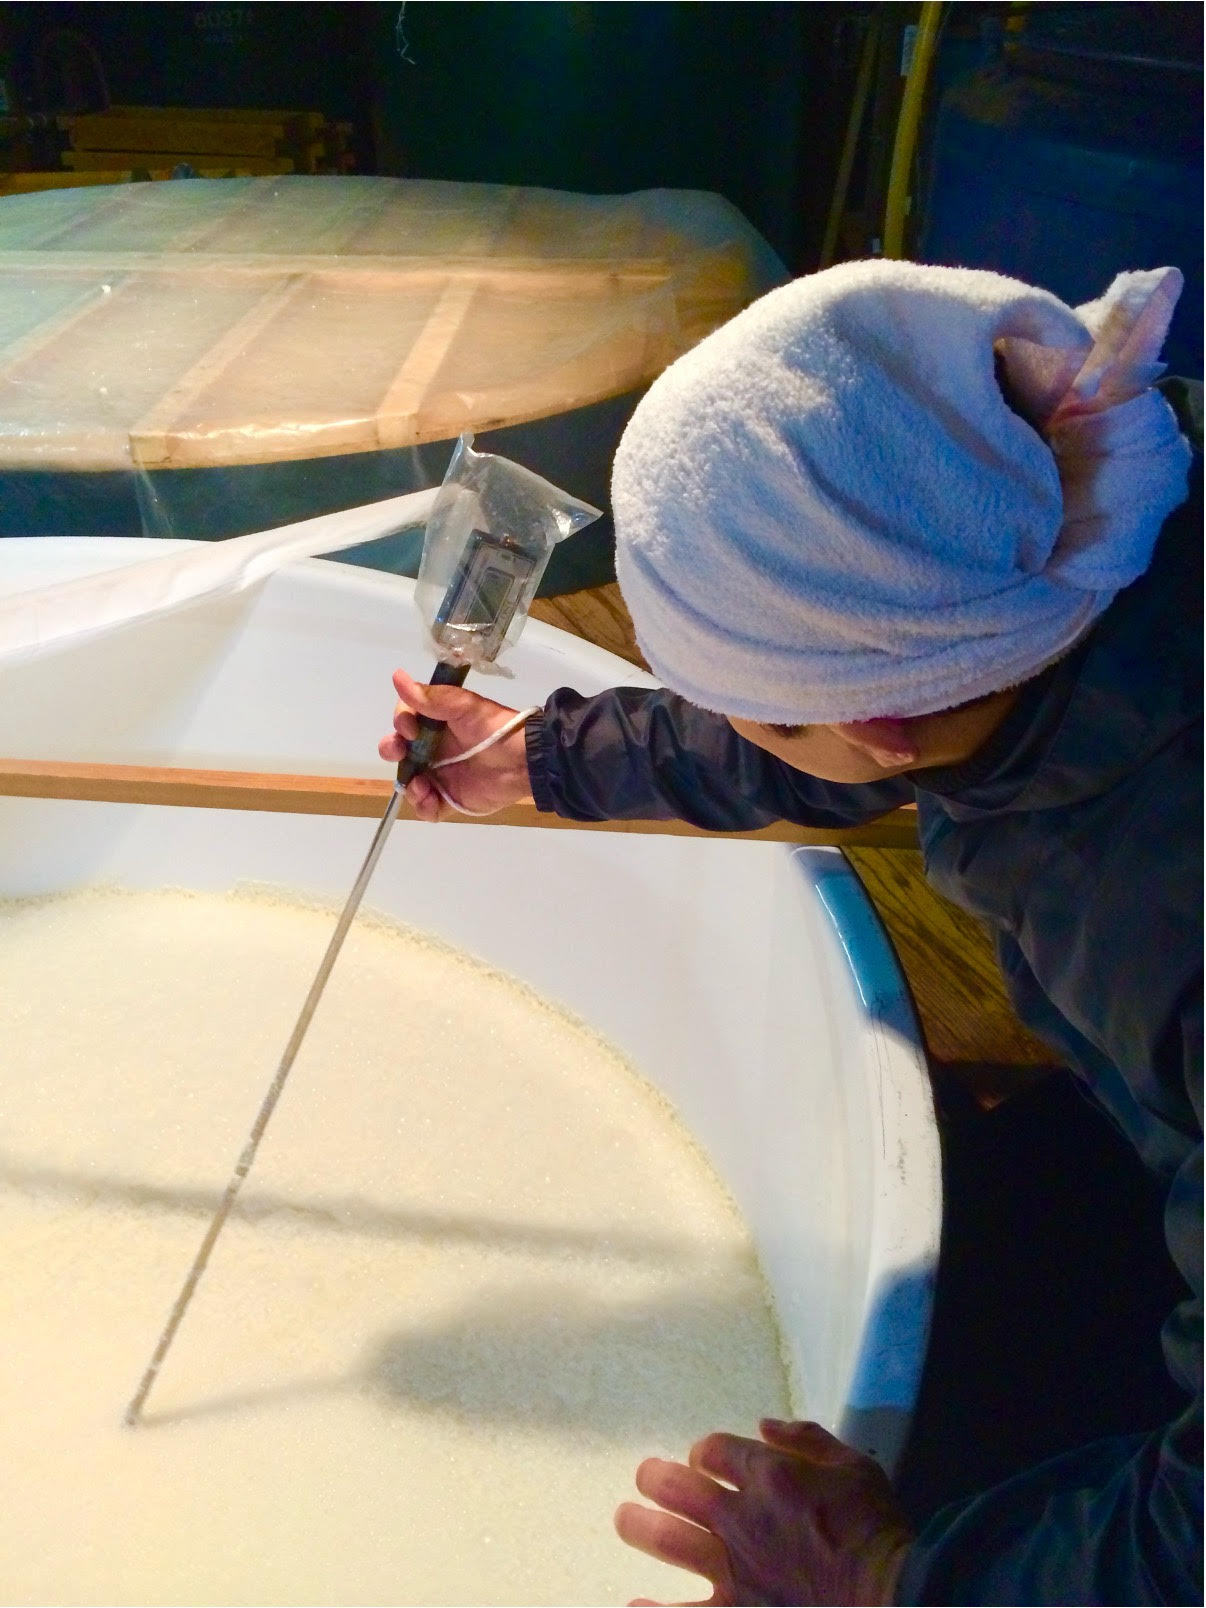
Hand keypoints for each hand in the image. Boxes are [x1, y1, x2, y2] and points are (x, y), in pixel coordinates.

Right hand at [379, 669, 535, 820]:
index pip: (406, 721)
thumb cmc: (495, 729)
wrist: (525, 760)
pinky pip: (427, 808)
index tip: (409, 728)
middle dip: (391, 750)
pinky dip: (422, 806)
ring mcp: (440, 776)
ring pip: (409, 782)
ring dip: (407, 782)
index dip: (401, 723)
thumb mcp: (464, 707)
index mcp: (436, 725)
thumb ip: (431, 698)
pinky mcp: (450, 800)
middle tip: (399, 751)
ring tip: (421, 784)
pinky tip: (428, 797)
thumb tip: (397, 676)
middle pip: (399, 752)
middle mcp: (434, 750)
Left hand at [614, 1419, 912, 1606]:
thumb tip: (764, 1424)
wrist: (895, 1600)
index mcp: (769, 1476)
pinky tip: (633, 1602)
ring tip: (627, 1521)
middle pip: (672, 1485)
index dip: (704, 1451)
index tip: (706, 1461)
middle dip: (654, 1478)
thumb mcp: (855, 1466)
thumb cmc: (878, 1535)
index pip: (711, 1448)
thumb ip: (808, 1438)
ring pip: (663, 1539)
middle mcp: (741, 1517)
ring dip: (638, 1527)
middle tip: (648, 1480)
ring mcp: (733, 1569)